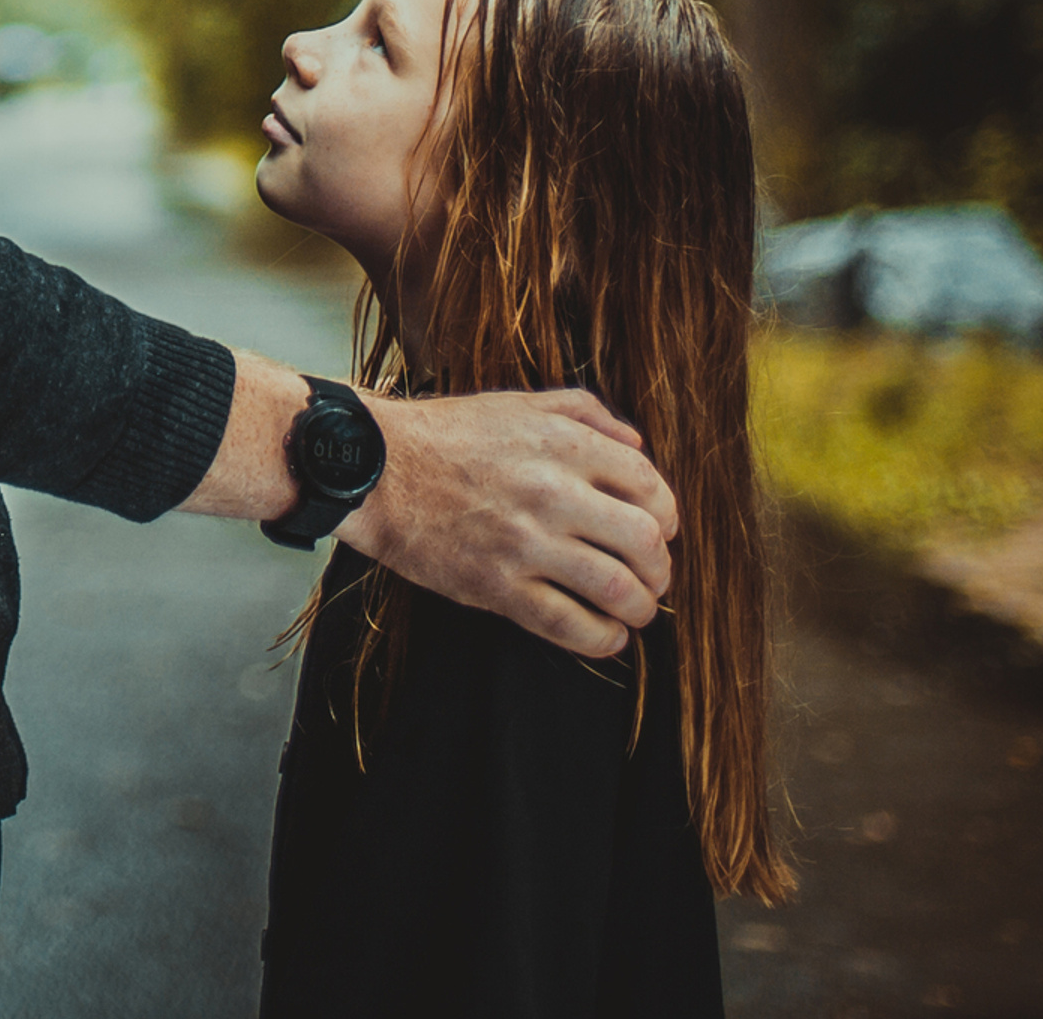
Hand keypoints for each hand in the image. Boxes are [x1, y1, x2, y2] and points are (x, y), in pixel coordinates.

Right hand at [337, 388, 677, 656]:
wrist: (375, 468)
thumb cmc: (444, 434)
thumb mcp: (514, 402)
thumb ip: (581, 410)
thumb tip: (636, 441)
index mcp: (560, 444)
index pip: (649, 484)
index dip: (666, 512)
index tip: (660, 529)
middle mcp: (551, 492)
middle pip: (645, 542)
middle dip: (660, 568)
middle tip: (651, 575)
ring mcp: (526, 543)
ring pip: (617, 590)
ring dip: (639, 608)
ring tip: (632, 610)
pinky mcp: (499, 587)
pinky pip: (571, 626)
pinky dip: (602, 640)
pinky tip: (605, 635)